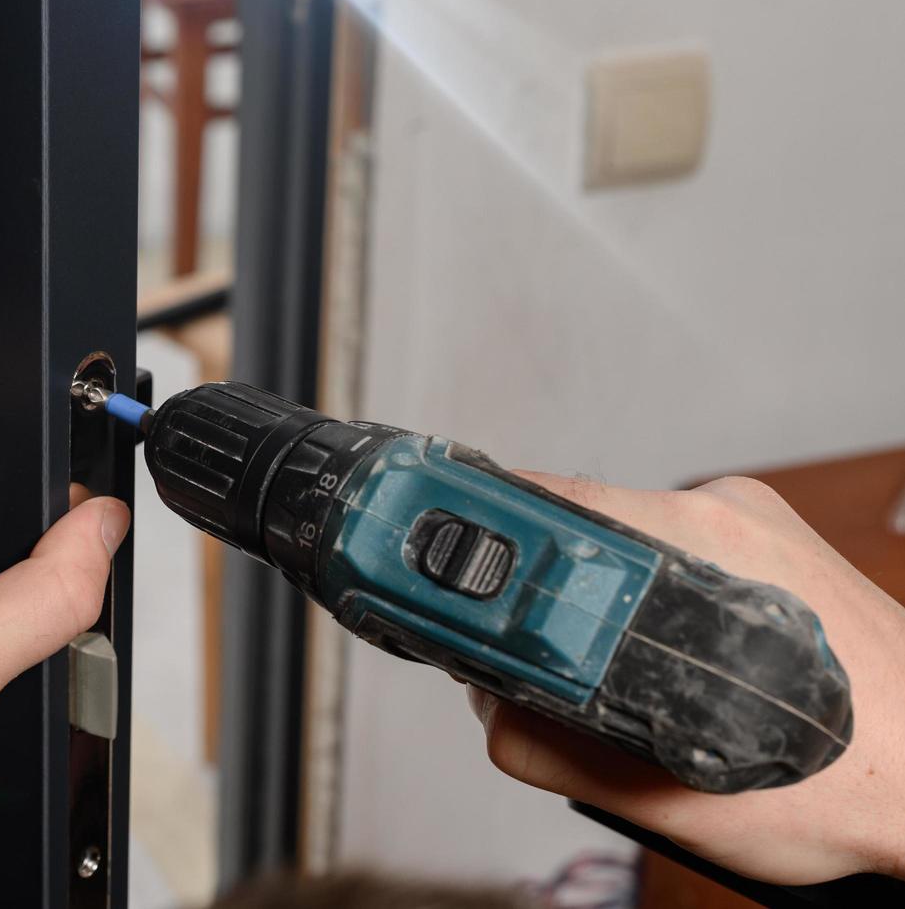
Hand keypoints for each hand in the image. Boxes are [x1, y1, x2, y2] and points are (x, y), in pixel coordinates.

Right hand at [469, 473, 904, 883]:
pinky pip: (675, 557)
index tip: (446, 568)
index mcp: (694, 543)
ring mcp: (754, 518)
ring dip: (609, 606)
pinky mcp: (775, 537)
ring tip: (654, 682)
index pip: (541, 500)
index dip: (478, 535)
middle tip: (564, 670)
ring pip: (625, 547)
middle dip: (549, 597)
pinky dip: (661, 607)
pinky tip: (694, 668)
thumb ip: (541, 737)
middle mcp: (724, 509)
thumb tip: (481, 692)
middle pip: (576, 526)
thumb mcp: (659, 793)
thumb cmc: (847, 788)